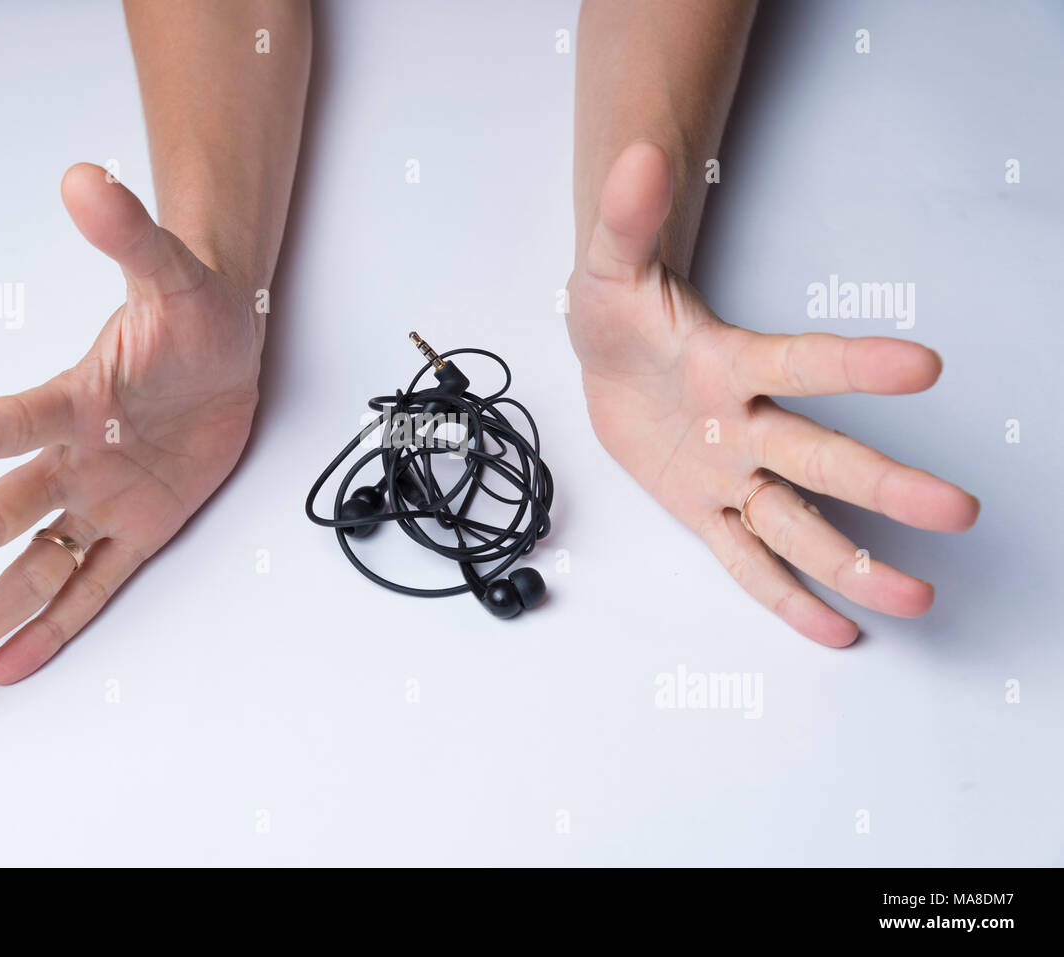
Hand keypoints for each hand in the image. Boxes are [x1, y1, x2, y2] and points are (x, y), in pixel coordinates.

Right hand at [0, 164, 263, 683]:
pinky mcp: (143, 528)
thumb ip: (129, 235)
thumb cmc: (194, 313)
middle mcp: (75, 460)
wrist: (230, 346)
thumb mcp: (174, 274)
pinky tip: (7, 664)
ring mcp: (104, 500)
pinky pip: (98, 585)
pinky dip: (57, 624)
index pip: (6, 424)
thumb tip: (85, 181)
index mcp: (76, 401)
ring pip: (32, 569)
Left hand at [566, 142, 978, 645]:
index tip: (924, 366)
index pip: (800, 362)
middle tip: (957, 509)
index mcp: (730, 361)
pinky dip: (785, 595)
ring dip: (851, 560)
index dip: (855, 366)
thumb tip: (636, 156)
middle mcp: (745, 422)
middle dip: (884, 485)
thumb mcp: (608, 265)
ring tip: (914, 597)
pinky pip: (744, 559)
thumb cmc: (619, 309)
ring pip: (796, 521)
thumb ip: (628, 218)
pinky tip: (838, 627)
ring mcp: (729, 470)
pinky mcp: (700, 507)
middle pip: (820, 458)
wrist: (605, 352)